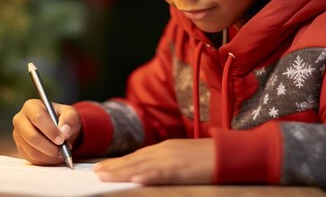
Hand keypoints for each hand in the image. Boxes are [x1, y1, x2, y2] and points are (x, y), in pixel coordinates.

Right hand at [12, 99, 80, 165]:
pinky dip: (46, 160)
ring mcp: (18, 135)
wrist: (57, 129)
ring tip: (62, 152)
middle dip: (49, 146)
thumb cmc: (62, 118)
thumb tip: (64, 132)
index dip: (50, 130)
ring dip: (49, 155)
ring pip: (32, 150)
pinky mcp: (20, 148)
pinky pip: (32, 159)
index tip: (62, 139)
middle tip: (62, 150)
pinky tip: (55, 155)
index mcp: (31, 106)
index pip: (38, 118)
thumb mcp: (70, 114)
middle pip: (31, 136)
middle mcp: (20, 120)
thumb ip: (69, 119)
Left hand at [93, 138, 213, 183]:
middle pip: (134, 159)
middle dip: (114, 167)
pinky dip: (148, 175)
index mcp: (166, 148)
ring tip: (104, 177)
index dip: (118, 162)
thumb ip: (166, 163)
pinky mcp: (182, 168)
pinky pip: (161, 172)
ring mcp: (173, 158)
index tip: (103, 168)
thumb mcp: (183, 158)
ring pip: (141, 165)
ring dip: (121, 171)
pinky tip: (135, 178)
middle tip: (95, 174)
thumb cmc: (210, 158)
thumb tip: (147, 173)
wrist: (230, 153)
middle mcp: (165, 150)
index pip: (137, 156)